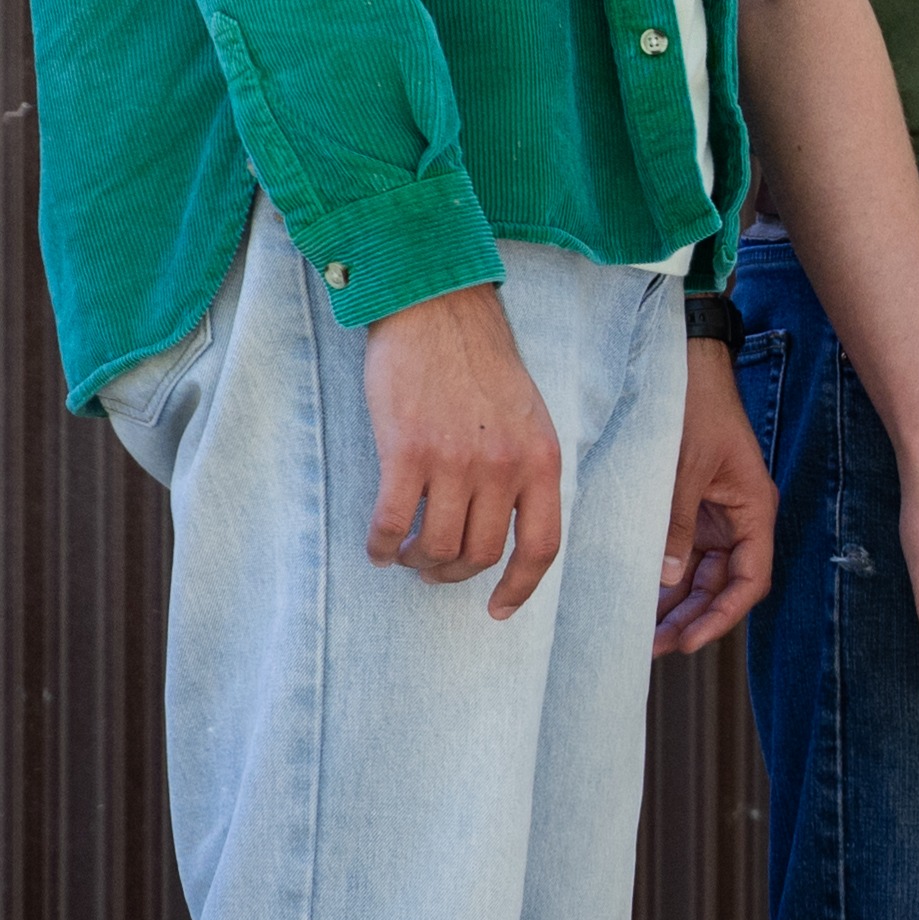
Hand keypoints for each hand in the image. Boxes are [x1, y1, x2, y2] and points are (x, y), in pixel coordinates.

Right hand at [363, 282, 562, 617]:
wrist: (439, 311)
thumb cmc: (481, 363)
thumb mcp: (529, 418)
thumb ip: (525, 469)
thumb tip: (509, 525)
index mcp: (542, 461)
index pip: (541, 546)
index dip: (520, 587)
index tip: (497, 609)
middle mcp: (504, 467)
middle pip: (480, 553)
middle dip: (452, 572)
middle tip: (432, 568)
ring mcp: (456, 461)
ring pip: (436, 545)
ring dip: (416, 561)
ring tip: (404, 556)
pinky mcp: (407, 451)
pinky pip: (391, 522)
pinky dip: (381, 545)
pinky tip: (376, 548)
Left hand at [654, 337, 776, 656]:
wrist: (685, 362)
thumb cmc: (696, 406)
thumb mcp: (683, 467)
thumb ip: (676, 524)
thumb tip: (665, 578)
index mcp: (752, 510)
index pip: (749, 579)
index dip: (723, 615)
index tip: (689, 641)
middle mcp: (737, 518)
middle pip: (723, 585)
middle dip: (693, 618)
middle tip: (654, 647)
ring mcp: (714, 513)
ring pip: (702, 574)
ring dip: (678, 604)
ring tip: (644, 632)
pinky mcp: (691, 504)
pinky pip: (683, 551)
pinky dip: (665, 576)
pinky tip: (640, 595)